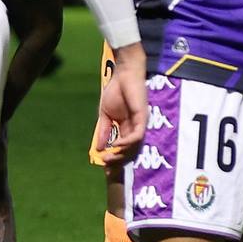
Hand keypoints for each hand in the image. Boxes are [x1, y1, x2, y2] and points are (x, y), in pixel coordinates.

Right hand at [97, 43, 148, 160]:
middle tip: (104, 164)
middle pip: (130, 152)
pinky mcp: (143, 118)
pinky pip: (137, 136)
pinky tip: (116, 145)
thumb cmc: (116, 91)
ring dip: (121, 155)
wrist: (123, 74)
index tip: (104, 167)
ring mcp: (141, 124)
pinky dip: (126, 143)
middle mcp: (136, 129)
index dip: (115, 159)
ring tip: (108, 158)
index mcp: (127, 129)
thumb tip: (99, 148)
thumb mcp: (105, 115)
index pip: (123, 149)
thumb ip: (104, 131)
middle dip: (117, 161)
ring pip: (134, 147)